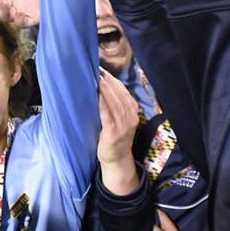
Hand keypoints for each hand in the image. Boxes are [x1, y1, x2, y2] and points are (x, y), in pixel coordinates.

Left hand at [97, 68, 140, 196]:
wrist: (117, 160)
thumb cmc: (115, 138)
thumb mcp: (120, 121)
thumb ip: (117, 107)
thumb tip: (104, 88)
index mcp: (133, 113)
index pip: (124, 93)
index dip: (114, 81)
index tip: (103, 70)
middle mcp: (131, 118)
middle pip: (120, 95)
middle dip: (109, 81)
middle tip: (98, 70)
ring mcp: (124, 126)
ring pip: (116, 103)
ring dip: (106, 89)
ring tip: (98, 78)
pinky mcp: (114, 133)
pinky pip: (108, 115)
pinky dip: (102, 103)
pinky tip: (96, 94)